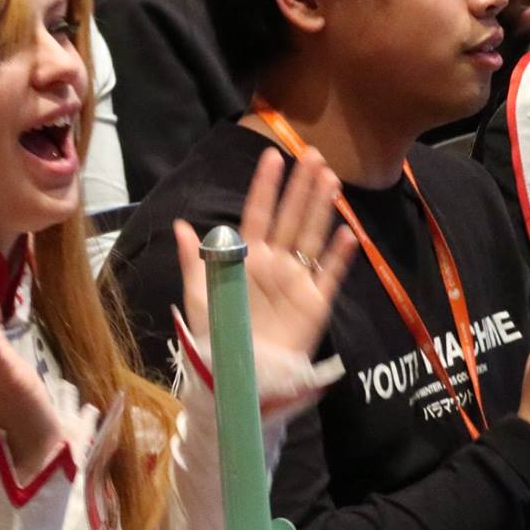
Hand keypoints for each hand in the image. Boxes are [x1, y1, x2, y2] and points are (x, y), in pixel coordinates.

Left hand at [177, 147, 356, 363]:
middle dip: (300, 186)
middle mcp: (273, 262)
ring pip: (311, 236)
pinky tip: (347, 232)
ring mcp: (295, 280)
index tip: (272, 156)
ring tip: (330, 179)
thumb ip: (195, 260)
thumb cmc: (217, 333)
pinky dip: (339, 255)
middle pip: (290, 216)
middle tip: (313, 155)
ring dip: (321, 208)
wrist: (241, 374)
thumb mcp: (198, 296)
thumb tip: (181, 225)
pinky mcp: (314, 303)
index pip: (256, 212)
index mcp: (244, 256)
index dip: (264, 185)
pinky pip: (329, 274)